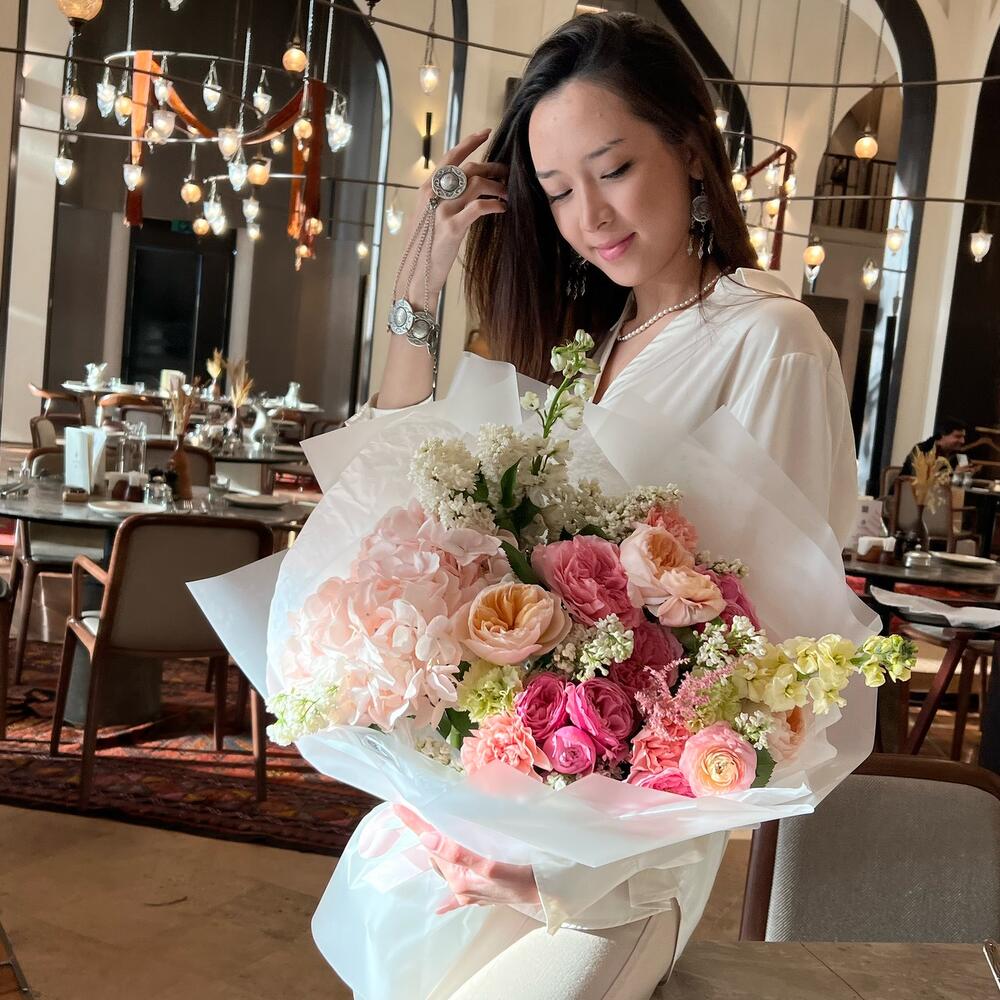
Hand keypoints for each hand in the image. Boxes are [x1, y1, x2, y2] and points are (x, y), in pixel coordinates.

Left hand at [394, 803, 538, 914]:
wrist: (549, 894)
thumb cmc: (522, 878)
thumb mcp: (490, 864)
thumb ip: (457, 852)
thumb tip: (427, 838)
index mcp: (458, 877)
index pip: (430, 843)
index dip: (415, 823)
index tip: (398, 805)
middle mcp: (459, 886)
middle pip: (436, 854)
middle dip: (427, 834)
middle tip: (421, 812)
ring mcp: (469, 892)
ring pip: (446, 866)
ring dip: (438, 852)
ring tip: (434, 832)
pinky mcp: (481, 894)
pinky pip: (457, 894)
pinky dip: (448, 897)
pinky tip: (440, 906)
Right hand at [400, 129, 507, 307]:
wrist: (417, 273)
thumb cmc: (425, 246)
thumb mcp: (428, 216)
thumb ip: (442, 198)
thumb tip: (465, 185)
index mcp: (426, 188)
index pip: (450, 157)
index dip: (469, 142)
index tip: (487, 132)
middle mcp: (432, 194)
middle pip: (469, 168)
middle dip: (492, 168)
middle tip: (506, 174)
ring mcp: (442, 210)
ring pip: (477, 184)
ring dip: (497, 187)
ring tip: (506, 195)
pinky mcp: (453, 227)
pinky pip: (480, 207)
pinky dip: (495, 204)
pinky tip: (502, 209)